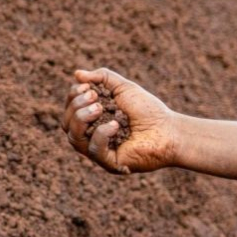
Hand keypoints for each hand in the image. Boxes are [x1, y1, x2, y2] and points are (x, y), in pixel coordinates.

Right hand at [61, 67, 179, 174]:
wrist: (170, 130)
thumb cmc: (148, 110)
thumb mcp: (123, 88)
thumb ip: (101, 78)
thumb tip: (77, 74)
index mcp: (92, 120)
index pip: (69, 110)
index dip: (73, 97)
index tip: (88, 87)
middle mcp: (91, 136)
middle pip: (67, 124)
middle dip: (77, 106)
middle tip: (95, 97)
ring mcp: (99, 151)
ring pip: (74, 138)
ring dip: (82, 118)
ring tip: (100, 108)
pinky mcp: (109, 163)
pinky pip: (94, 150)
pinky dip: (101, 134)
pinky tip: (114, 125)